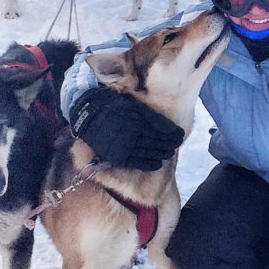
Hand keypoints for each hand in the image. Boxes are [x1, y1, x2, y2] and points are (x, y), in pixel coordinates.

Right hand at [69, 87, 183, 169]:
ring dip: (161, 153)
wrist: (88, 115)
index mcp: (136, 120)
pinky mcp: (118, 156)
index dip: (172, 133)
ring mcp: (125, 146)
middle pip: (157, 142)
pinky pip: (137, 162)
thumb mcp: (131, 105)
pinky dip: (149, 163)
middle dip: (169, 143)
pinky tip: (157, 163)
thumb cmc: (112, 106)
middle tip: (177, 144)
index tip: (180, 135)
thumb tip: (167, 125)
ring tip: (169, 153)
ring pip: (149, 152)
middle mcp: (132, 134)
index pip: (160, 129)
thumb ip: (149, 115)